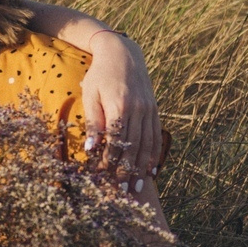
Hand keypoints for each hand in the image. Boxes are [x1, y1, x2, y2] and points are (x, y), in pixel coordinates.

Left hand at [79, 31, 164, 179]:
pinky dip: (155, 154)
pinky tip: (153, 169)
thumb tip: (91, 149)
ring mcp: (150, 109)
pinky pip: (157, 135)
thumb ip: (93, 122)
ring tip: (140, 187)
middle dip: (129, 171)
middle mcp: (138, 109)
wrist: (123, 53)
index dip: (111, 161)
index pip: (116, 140)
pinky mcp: (155, 109)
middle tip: (125, 193)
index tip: (105, 178)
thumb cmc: (99, 75)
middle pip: (134, 146)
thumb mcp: (91, 95)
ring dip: (143, 168)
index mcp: (120, 105)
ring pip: (148, 144)